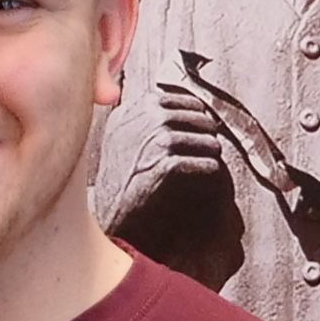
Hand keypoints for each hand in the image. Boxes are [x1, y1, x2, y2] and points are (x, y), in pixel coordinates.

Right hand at [98, 81, 240, 267]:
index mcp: (127, 113)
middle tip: (208, 149)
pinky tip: (206, 179)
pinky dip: (210, 171)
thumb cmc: (117, 186)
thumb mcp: (119, 143)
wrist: (108, 221)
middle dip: (206, 132)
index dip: (193, 114)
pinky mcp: (166, 166)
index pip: (175, 99)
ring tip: (209, 165)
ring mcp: (153, 142)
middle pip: (195, 116)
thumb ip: (141, 122)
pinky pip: (207, 163)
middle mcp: (139, 121)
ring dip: (211, 152)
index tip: (197, 128)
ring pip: (205, 138)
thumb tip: (180, 108)